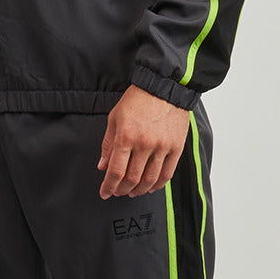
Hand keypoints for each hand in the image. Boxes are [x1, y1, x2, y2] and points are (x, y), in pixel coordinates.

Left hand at [97, 85, 189, 199]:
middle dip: (122, 190)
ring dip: (139, 190)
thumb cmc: (138, 99)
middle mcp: (145, 144)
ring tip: (132, 192)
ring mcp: (162, 147)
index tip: (105, 192)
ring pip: (150, 179)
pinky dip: (158, 185)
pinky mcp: (176, 147)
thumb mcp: (115, 117)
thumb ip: (108, 143)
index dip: (108, 186)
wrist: (164, 86)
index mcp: (126, 137)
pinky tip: (150, 187)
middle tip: (117, 192)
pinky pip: (167, 173)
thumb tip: (103, 165)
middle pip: (132, 179)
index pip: (116, 171)